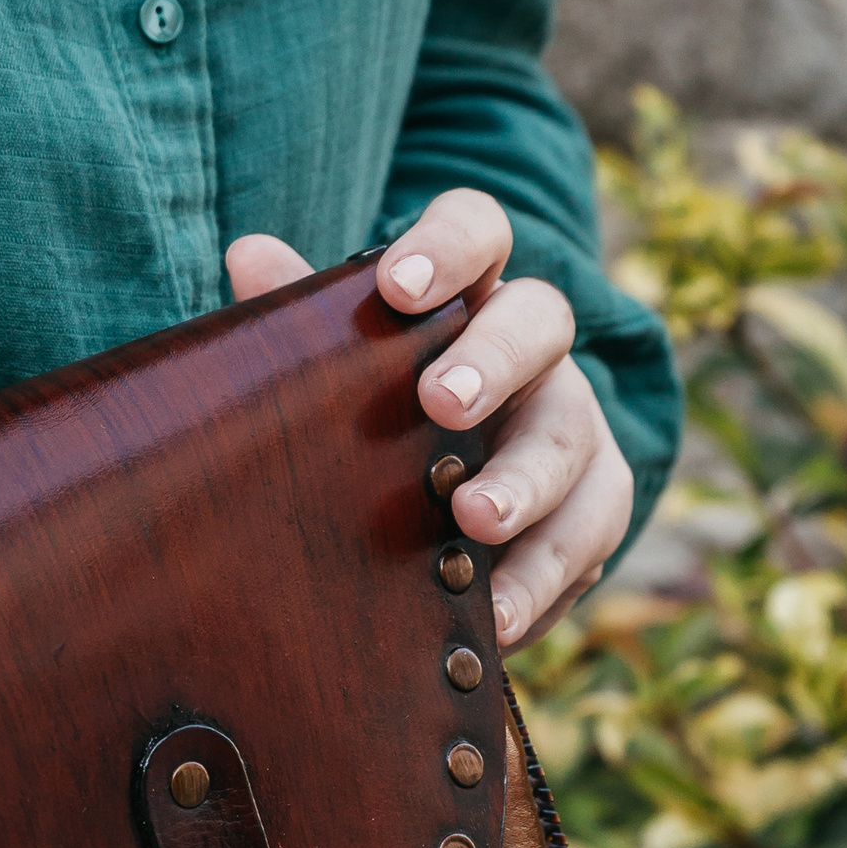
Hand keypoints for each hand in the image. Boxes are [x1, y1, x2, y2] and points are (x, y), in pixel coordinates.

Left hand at [227, 188, 633, 641]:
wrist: (442, 525)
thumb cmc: (378, 423)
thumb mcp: (339, 375)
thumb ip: (302, 322)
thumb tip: (248, 254)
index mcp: (469, 294)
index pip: (478, 230)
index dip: (448, 245)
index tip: (398, 286)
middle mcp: (536, 348)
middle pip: (541, 321)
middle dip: (494, 359)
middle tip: (440, 402)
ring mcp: (574, 424)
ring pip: (571, 438)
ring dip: (525, 483)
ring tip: (472, 522)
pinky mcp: (598, 506)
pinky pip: (588, 536)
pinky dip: (540, 578)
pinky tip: (492, 617)